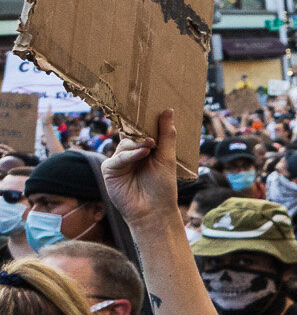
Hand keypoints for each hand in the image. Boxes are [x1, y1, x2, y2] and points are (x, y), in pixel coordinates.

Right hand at [98, 108, 185, 233]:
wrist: (154, 210)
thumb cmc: (162, 186)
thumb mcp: (167, 157)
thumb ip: (166, 134)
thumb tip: (168, 110)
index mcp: (143, 149)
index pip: (140, 130)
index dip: (142, 119)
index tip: (147, 103)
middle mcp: (129, 153)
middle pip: (130, 134)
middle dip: (140, 130)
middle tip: (150, 126)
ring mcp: (118, 161)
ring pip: (124, 143)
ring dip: (137, 143)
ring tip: (151, 145)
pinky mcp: (110, 170)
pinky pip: (118, 157)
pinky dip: (131, 154)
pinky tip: (143, 154)